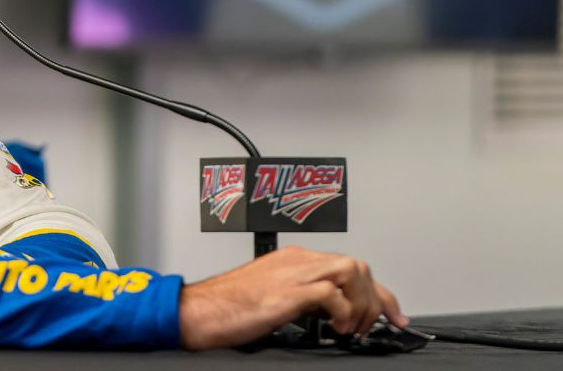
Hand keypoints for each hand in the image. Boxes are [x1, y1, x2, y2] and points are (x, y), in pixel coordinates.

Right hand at [178, 245, 406, 350]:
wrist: (197, 310)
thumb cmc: (226, 307)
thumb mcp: (271, 296)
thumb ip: (300, 297)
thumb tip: (327, 313)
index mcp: (292, 260)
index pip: (349, 267)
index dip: (378, 293)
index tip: (390, 315)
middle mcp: (296, 261)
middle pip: (356, 265)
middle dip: (374, 299)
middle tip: (370, 327)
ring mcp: (291, 274)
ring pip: (350, 271)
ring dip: (361, 303)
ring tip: (351, 327)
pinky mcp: (286, 292)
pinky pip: (330, 293)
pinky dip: (342, 312)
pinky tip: (335, 328)